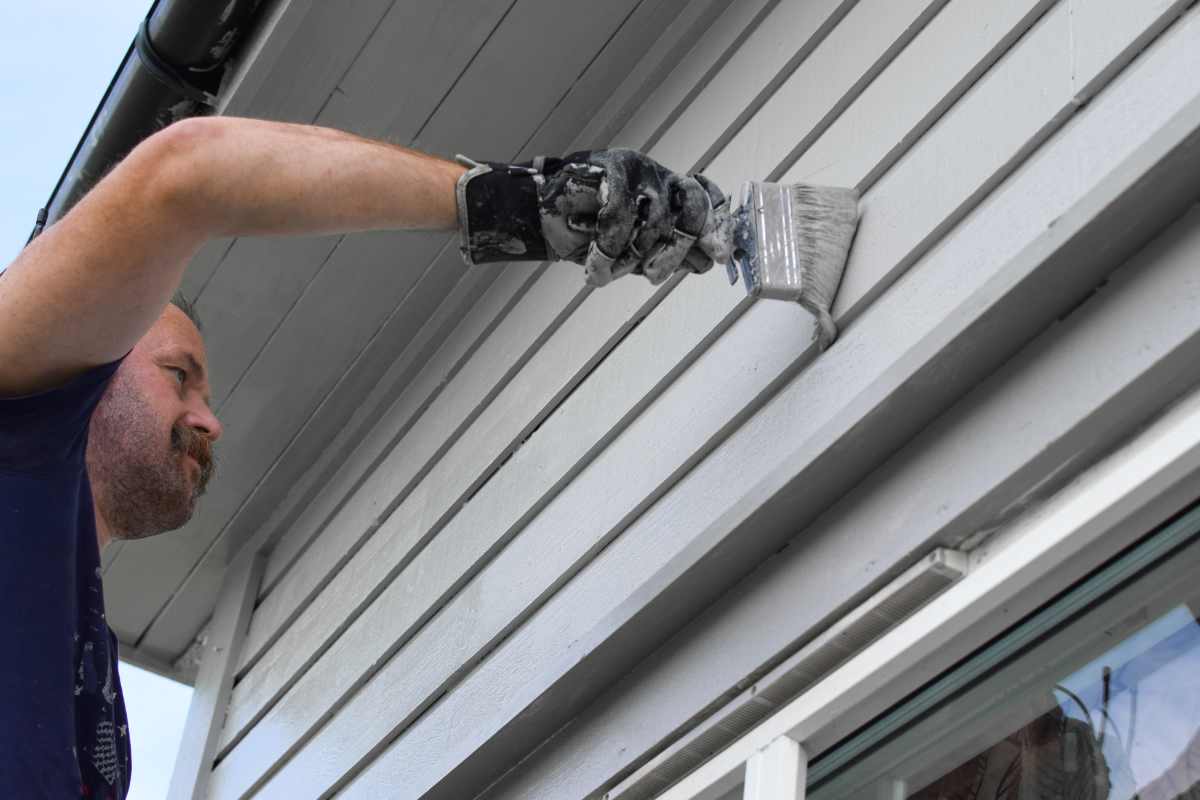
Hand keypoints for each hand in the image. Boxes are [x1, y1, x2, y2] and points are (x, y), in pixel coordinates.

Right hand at [537, 149, 731, 286]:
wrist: (544, 220)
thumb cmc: (590, 235)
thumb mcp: (636, 249)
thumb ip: (669, 251)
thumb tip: (708, 260)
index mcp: (672, 193)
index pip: (710, 202)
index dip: (719, 227)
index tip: (721, 256)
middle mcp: (660, 177)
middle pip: (691, 212)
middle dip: (676, 251)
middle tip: (653, 276)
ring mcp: (637, 168)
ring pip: (656, 221)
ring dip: (630, 258)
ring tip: (610, 269)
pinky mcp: (610, 166)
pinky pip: (621, 217)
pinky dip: (607, 250)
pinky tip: (596, 265)